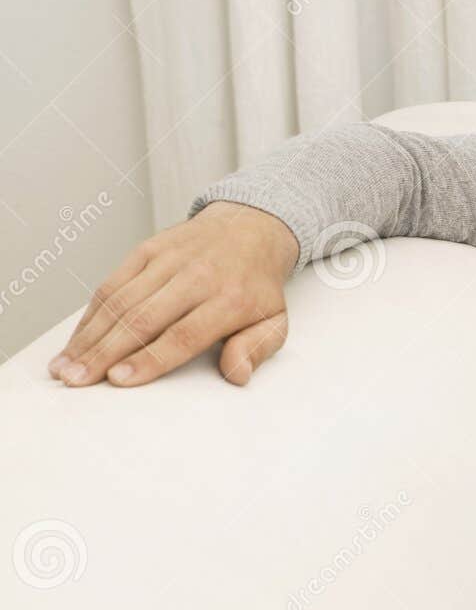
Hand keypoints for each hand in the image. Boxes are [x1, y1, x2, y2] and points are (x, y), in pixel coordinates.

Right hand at [48, 200, 297, 387]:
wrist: (249, 228)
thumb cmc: (257, 285)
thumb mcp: (275, 321)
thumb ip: (257, 349)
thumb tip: (237, 374)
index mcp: (231, 299)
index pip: (184, 334)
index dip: (150, 359)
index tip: (120, 379)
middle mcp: (196, 276)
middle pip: (143, 319)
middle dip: (105, 353)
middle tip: (79, 381)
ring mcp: (168, 260)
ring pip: (120, 302)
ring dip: (89, 337)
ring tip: (66, 367)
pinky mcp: (146, 251)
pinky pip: (112, 284)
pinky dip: (90, 314)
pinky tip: (76, 340)